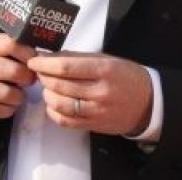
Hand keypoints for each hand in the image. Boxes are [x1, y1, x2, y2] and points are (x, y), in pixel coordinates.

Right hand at [0, 33, 36, 123]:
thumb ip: (3, 51)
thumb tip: (36, 57)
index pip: (9, 44)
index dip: (27, 54)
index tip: (35, 63)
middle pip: (10, 70)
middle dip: (26, 78)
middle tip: (30, 82)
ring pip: (4, 92)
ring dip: (18, 97)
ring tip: (19, 97)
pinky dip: (6, 110)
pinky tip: (8, 108)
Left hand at [28, 52, 152, 134]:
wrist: (148, 102)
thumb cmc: (126, 76)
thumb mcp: (108, 60)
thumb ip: (80, 58)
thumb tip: (51, 56)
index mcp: (104, 70)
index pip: (66, 67)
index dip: (45, 64)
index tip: (34, 61)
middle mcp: (100, 91)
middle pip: (60, 85)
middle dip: (43, 77)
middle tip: (40, 72)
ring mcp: (96, 111)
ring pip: (59, 104)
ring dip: (47, 94)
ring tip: (48, 87)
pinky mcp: (93, 125)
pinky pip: (65, 121)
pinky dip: (53, 112)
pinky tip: (54, 103)